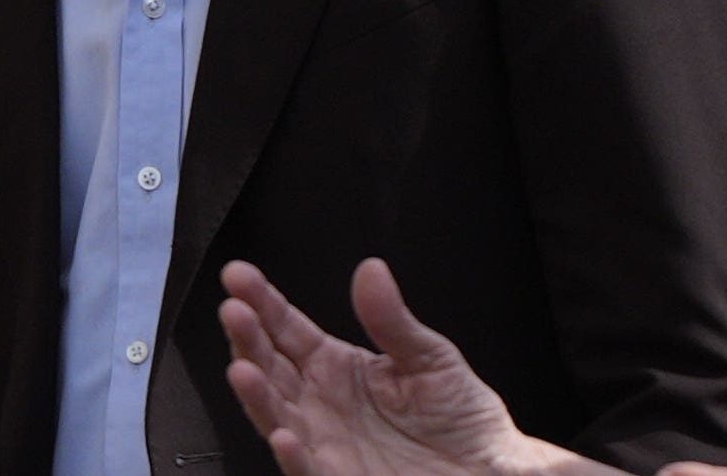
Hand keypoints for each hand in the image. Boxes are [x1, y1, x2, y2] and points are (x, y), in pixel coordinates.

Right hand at [219, 257, 615, 475]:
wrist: (492, 473)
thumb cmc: (463, 422)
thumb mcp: (432, 360)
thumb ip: (392, 321)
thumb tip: (371, 271)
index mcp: (335, 367)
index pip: (285, 328)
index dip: (260, 300)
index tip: (238, 276)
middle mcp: (319, 404)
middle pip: (268, 366)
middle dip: (246, 338)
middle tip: (234, 310)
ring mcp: (323, 444)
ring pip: (275, 416)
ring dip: (256, 395)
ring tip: (243, 369)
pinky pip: (307, 470)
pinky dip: (292, 456)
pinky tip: (285, 436)